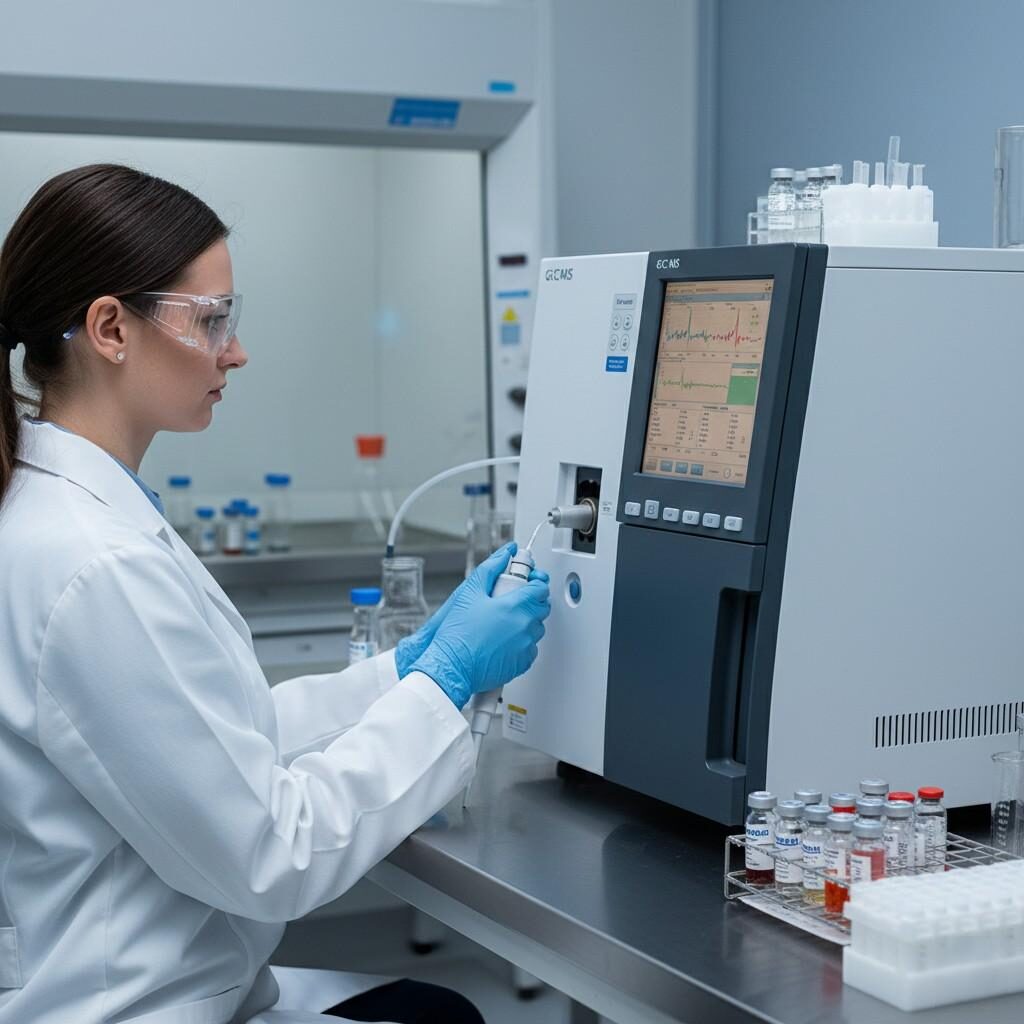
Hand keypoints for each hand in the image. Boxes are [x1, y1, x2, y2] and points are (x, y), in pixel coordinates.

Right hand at [408, 549, 550, 709]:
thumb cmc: (458, 633)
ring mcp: (526, 646)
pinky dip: (522, 643)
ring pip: (537, 629)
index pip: (541, 587)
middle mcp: (526, 625)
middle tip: (511, 601)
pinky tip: (503, 641)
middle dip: (531, 601)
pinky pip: (530, 649)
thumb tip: (506, 552)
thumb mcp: (470, 591)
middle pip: (542, 607)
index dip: (535, 581)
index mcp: (516, 605)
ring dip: (526, 622)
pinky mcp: (522, 663)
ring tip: (504, 622)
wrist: (451, 666)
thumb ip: (492, 567)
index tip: (527, 581)